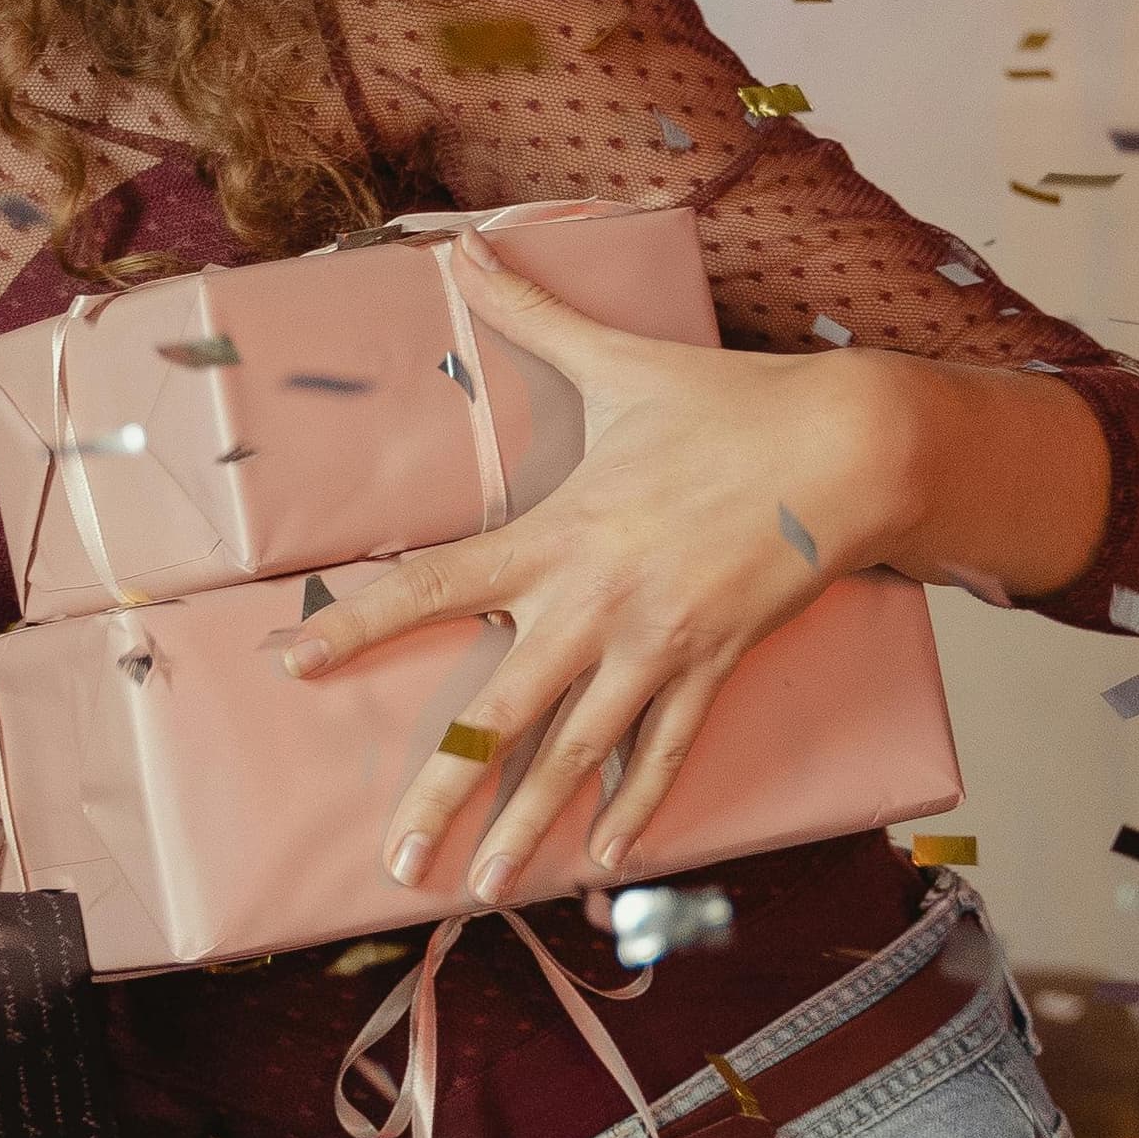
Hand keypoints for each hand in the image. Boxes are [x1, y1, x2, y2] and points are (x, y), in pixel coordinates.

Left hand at [275, 239, 952, 907]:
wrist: (846, 449)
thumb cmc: (726, 404)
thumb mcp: (618, 361)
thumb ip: (530, 313)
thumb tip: (465, 248)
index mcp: (554, 534)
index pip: (432, 584)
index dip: (358, 624)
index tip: (292, 661)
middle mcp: (593, 604)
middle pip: (499, 711)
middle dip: (443, 791)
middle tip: (393, 861)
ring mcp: (655, 646)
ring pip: (575, 754)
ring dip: (527, 826)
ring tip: (481, 889)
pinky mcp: (711, 666)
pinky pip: (663, 752)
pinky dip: (633, 810)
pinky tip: (601, 863)